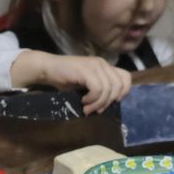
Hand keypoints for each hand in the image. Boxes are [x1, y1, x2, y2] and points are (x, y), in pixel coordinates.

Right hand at [11, 50, 132, 114]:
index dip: (123, 92)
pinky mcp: (86, 70)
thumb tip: (109, 105)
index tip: (110, 102)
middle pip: (119, 85)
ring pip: (108, 89)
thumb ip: (99, 89)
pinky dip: (92, 99)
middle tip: (96, 109)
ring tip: (87, 108)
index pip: (126, 77)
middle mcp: (102, 64)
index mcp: (105, 66)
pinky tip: (83, 101)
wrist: (48, 69)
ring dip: (98, 103)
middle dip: (108, 101)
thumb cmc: (65, 78)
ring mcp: (95, 65)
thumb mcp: (86, 85)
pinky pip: (98, 89)